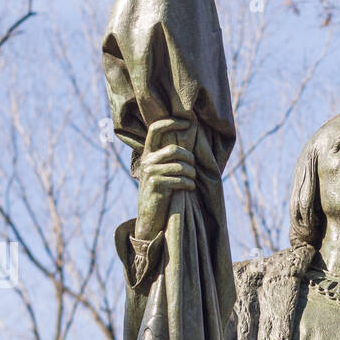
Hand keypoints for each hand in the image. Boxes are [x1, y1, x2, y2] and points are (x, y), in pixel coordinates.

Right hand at [134, 118, 195, 239]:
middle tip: (193, 169)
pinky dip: (190, 185)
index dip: (171, 122)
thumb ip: (169, 158)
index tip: (186, 122)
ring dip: (192, 174)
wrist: (149, 217)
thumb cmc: (161, 192)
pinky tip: (189, 189)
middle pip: (175, 149)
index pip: (155, 129)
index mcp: (148, 153)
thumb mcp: (161, 171)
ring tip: (191, 181)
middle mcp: (147, 160)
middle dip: (190, 159)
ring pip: (181, 166)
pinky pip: (180, 180)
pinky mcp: (156, 185)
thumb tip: (188, 141)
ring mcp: (150, 173)